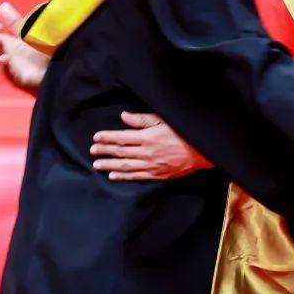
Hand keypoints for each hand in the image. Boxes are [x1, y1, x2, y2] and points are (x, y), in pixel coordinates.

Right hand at [0, 2, 48, 96]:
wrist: (59, 67)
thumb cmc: (45, 49)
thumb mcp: (29, 32)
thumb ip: (15, 22)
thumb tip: (1, 6)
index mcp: (11, 41)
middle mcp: (10, 52)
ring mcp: (14, 65)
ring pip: (1, 55)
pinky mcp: (21, 77)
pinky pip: (10, 71)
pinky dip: (6, 65)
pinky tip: (4, 58)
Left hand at [91, 113, 210, 180]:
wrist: (201, 152)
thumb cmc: (183, 133)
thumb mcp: (163, 120)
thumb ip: (142, 120)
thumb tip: (124, 117)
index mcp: (148, 137)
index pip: (122, 137)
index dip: (107, 137)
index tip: (96, 137)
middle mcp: (147, 152)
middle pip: (121, 152)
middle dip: (105, 151)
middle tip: (92, 151)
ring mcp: (151, 165)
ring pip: (125, 165)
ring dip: (109, 164)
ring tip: (97, 164)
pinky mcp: (157, 175)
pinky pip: (136, 176)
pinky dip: (123, 176)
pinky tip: (113, 175)